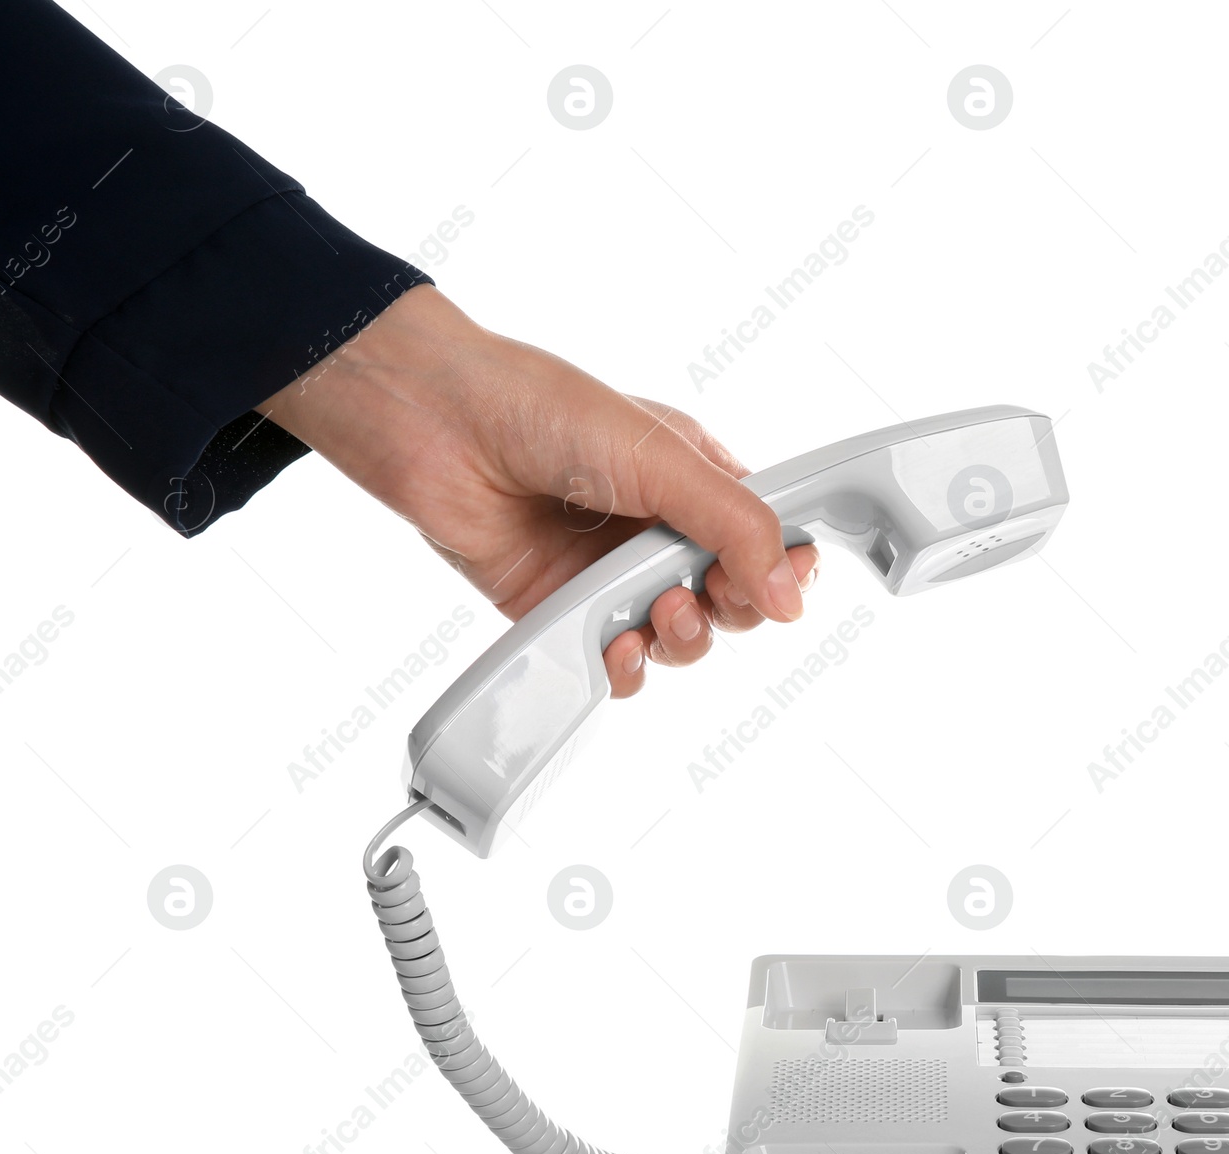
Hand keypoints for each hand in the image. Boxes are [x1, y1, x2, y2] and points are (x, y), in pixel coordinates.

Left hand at [258, 284, 817, 696]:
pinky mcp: (565, 611)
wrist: (438, 429)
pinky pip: (616, 664)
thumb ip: (735, 524)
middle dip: (732, 608)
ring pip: (680, 639)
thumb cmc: (542, 409)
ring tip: (658, 614)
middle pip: (731, 600)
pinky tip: (615, 646)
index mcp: (694, 479)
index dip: (784, 565)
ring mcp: (612, 574)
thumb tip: (789, 590)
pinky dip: (626, 669)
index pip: (766, 539)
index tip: (788, 577)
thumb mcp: (660, 456)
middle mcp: (658, 531)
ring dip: (682, 640)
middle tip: (705, 592)